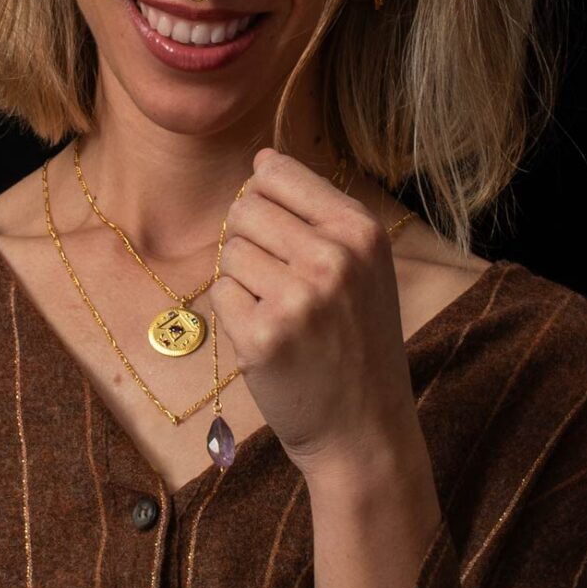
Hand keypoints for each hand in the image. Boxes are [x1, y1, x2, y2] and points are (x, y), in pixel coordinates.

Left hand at [208, 147, 421, 480]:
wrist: (365, 429)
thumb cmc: (358, 341)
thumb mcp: (363, 266)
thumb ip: (316, 209)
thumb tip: (262, 158)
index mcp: (361, 231)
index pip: (277, 172)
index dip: (264, 199)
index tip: (281, 234)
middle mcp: (334, 257)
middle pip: (245, 208)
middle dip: (251, 242)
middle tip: (282, 285)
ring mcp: (298, 298)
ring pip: (230, 251)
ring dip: (244, 281)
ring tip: (281, 314)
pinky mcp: (262, 336)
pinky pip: (221, 293)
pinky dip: (235, 315)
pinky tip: (269, 339)